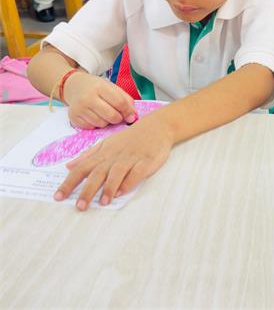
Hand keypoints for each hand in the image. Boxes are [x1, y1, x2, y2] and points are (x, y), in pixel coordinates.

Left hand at [54, 120, 172, 210]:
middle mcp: (115, 156)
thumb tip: (69, 166)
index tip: (58, 197)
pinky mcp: (146, 161)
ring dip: (109, 187)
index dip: (69, 182)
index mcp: (103, 153)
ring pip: (117, 173)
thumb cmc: (130, 137)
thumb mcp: (106, 143)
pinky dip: (129, 182)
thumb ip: (88, 155)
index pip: (82, 168)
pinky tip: (123, 192)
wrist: (157, 126)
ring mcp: (131, 158)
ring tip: (102, 202)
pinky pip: (136, 172)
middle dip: (88, 190)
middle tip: (80, 206)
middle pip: (98, 173)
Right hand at [63, 73, 136, 128]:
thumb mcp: (113, 88)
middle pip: (111, 116)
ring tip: (104, 113)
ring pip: (102, 124)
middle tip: (117, 115)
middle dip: (118, 118)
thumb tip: (132, 117)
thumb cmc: (98, 88)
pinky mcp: (73, 118)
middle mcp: (87, 98)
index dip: (128, 111)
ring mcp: (79, 108)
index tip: (130, 115)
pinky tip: (95, 116)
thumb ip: (126, 101)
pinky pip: (92, 127)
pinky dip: (96, 124)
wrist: (75, 86)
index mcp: (100, 87)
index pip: (120, 103)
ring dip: (107, 122)